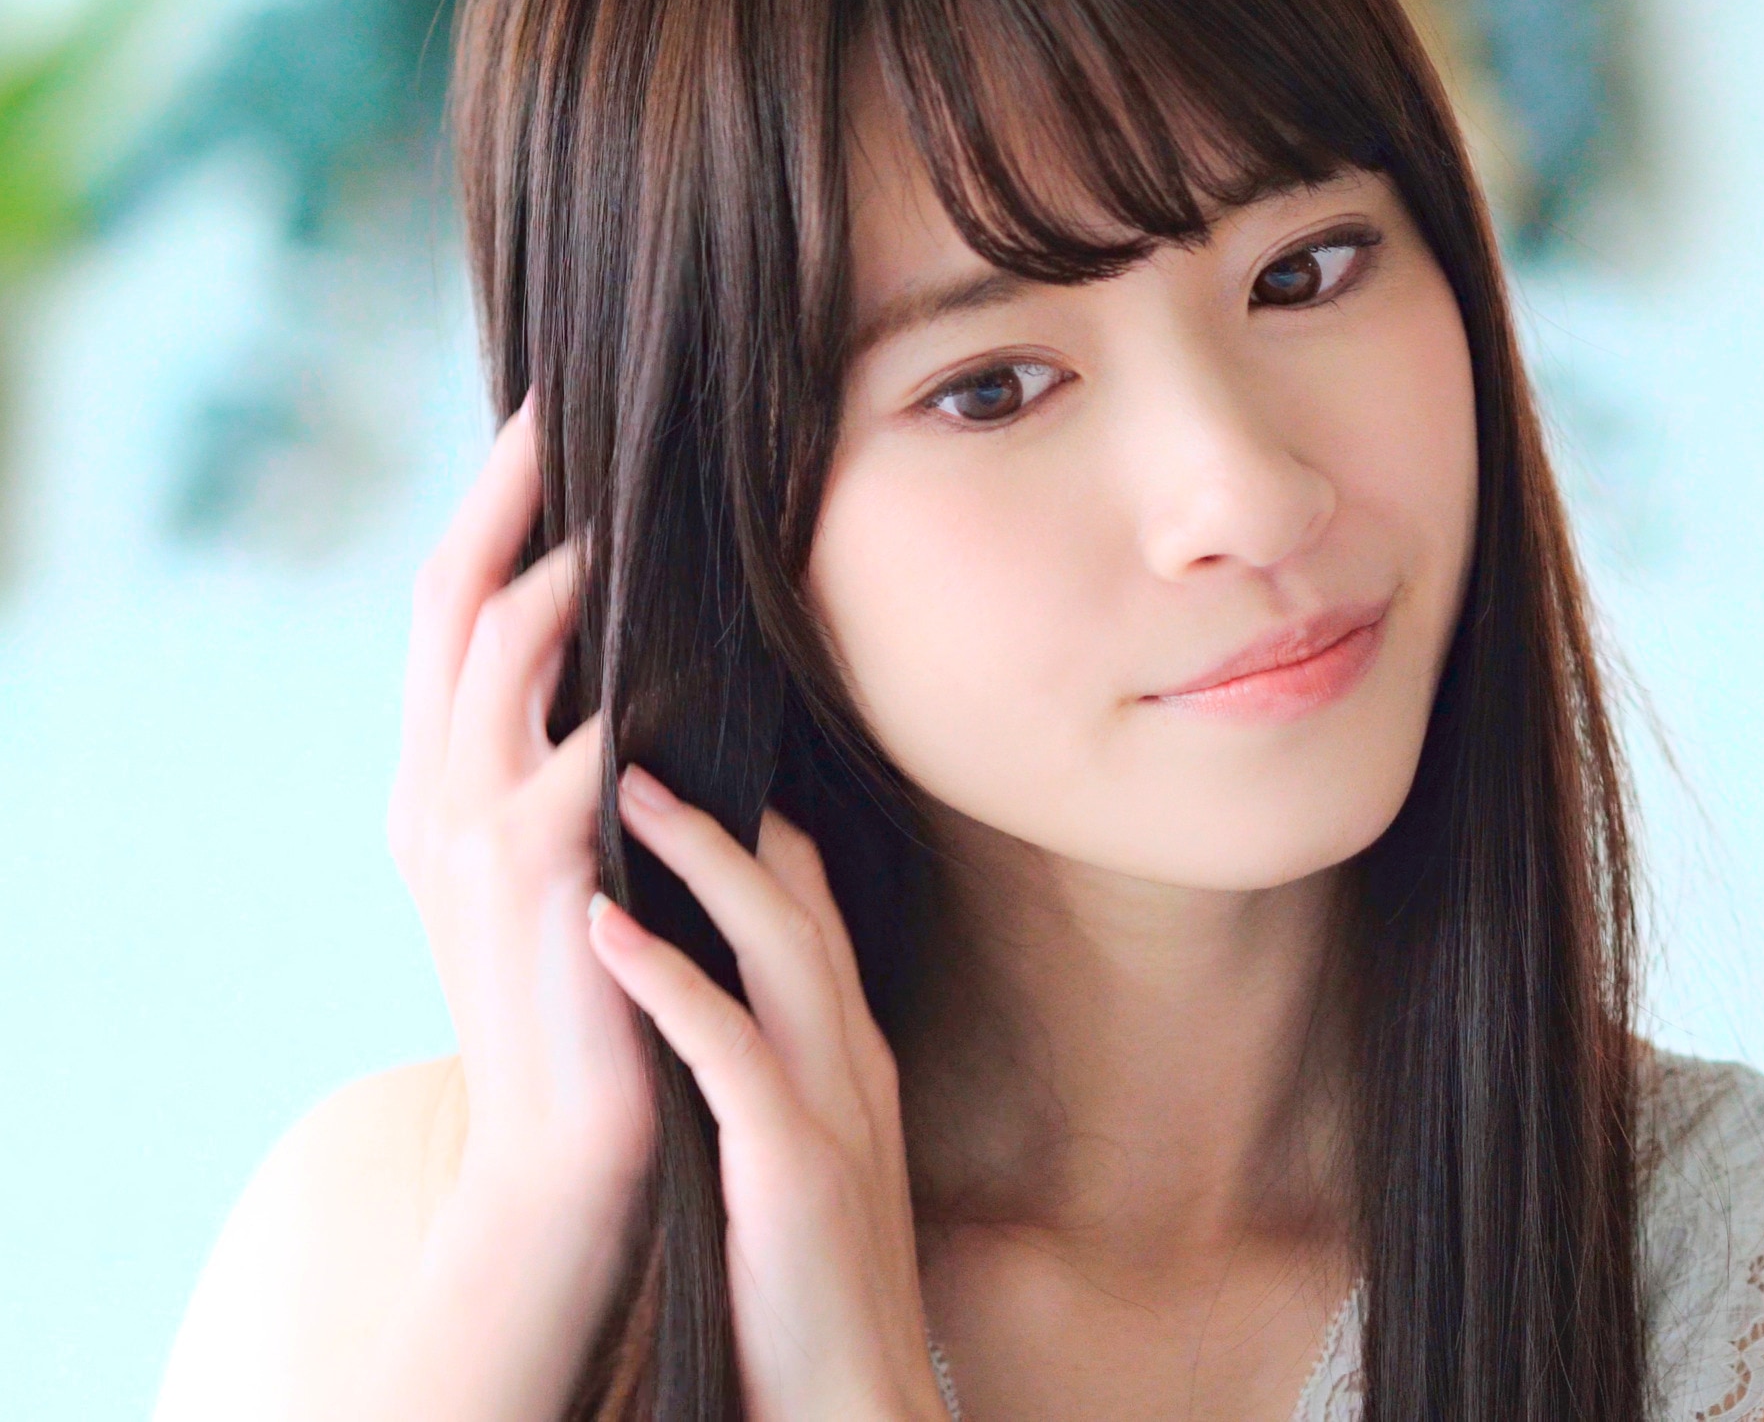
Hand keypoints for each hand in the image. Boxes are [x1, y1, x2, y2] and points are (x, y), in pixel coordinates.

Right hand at [389, 396, 655, 1209]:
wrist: (564, 1153)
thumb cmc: (596, 1006)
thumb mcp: (567, 872)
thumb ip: (576, 774)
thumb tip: (645, 668)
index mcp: (437, 787)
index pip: (448, 618)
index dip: (487, 516)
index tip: (541, 426)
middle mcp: (433, 795)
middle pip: (451, 604)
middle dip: (502, 498)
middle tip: (562, 408)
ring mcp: (468, 831)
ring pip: (500, 653)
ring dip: (563, 566)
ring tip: (629, 491)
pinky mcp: (533, 872)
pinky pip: (582, 747)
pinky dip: (629, 685)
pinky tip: (692, 636)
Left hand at [588, 767, 944, 1421]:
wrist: (852, 1408)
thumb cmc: (802, 1293)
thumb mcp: (792, 1156)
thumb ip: (765, 1076)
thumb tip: (707, 1011)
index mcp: (847, 1058)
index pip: (811, 908)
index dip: (755, 820)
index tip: (686, 749)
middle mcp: (853, 1063)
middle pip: (805, 897)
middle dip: (727, 802)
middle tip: (642, 717)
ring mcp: (832, 1110)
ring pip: (782, 945)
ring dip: (699, 855)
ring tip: (614, 778)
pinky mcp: (795, 1168)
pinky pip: (730, 1051)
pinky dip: (668, 981)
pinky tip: (604, 929)